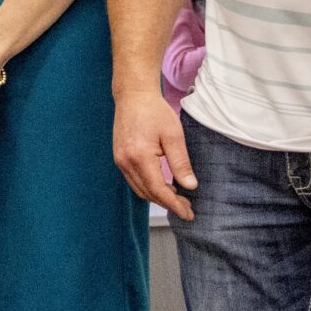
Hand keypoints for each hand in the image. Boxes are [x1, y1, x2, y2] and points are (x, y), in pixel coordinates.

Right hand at [113, 90, 197, 218]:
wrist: (133, 96)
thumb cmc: (154, 112)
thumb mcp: (174, 136)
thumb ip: (180, 163)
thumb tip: (190, 186)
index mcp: (139, 157)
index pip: (158, 189)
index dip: (174, 204)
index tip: (188, 213)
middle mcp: (125, 162)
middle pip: (147, 193)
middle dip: (168, 203)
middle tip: (188, 208)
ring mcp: (120, 160)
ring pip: (139, 188)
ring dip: (158, 197)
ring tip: (178, 199)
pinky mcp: (120, 157)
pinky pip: (134, 180)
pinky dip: (149, 187)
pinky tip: (162, 185)